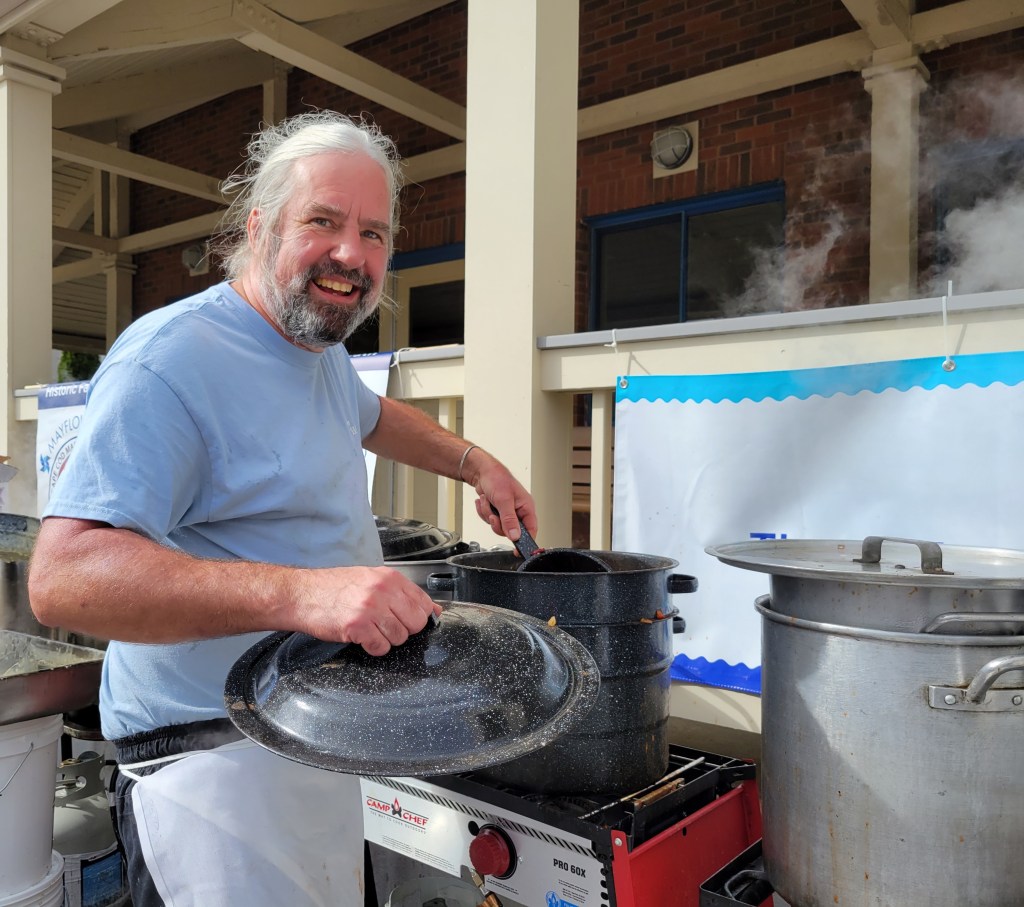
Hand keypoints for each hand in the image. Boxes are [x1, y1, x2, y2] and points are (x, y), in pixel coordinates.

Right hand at [294, 565, 440, 655]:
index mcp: (389, 577)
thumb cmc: (333, 587)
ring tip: (370, 629)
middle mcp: (383, 590)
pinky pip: (381, 647)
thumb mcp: (371, 579)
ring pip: (400, 637)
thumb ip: (401, 593)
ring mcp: (371, 608)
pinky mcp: (358, 626)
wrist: (301, 594)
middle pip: (416, 622)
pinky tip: (362, 637)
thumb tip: (433, 610)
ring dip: (386, 639)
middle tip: (385, 626)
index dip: (418, 616)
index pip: (424, 602)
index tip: (407, 619)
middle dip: (404, 629)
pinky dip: (373, 647)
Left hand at [464, 451, 537, 542]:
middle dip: (498, 523)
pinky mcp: (497, 512)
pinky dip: (484, 512)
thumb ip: (510, 520)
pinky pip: (490, 521)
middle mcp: (519, 511)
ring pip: (498, 526)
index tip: (518, 552)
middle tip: (493, 514)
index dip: (525, 542)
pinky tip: (485, 501)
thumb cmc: (497, 479)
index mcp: (526, 507)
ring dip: (489, 514)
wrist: (482, 472)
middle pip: (511, 532)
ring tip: (489, 501)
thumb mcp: (504, 500)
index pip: (531, 530)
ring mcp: (507, 512)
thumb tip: (515, 536)